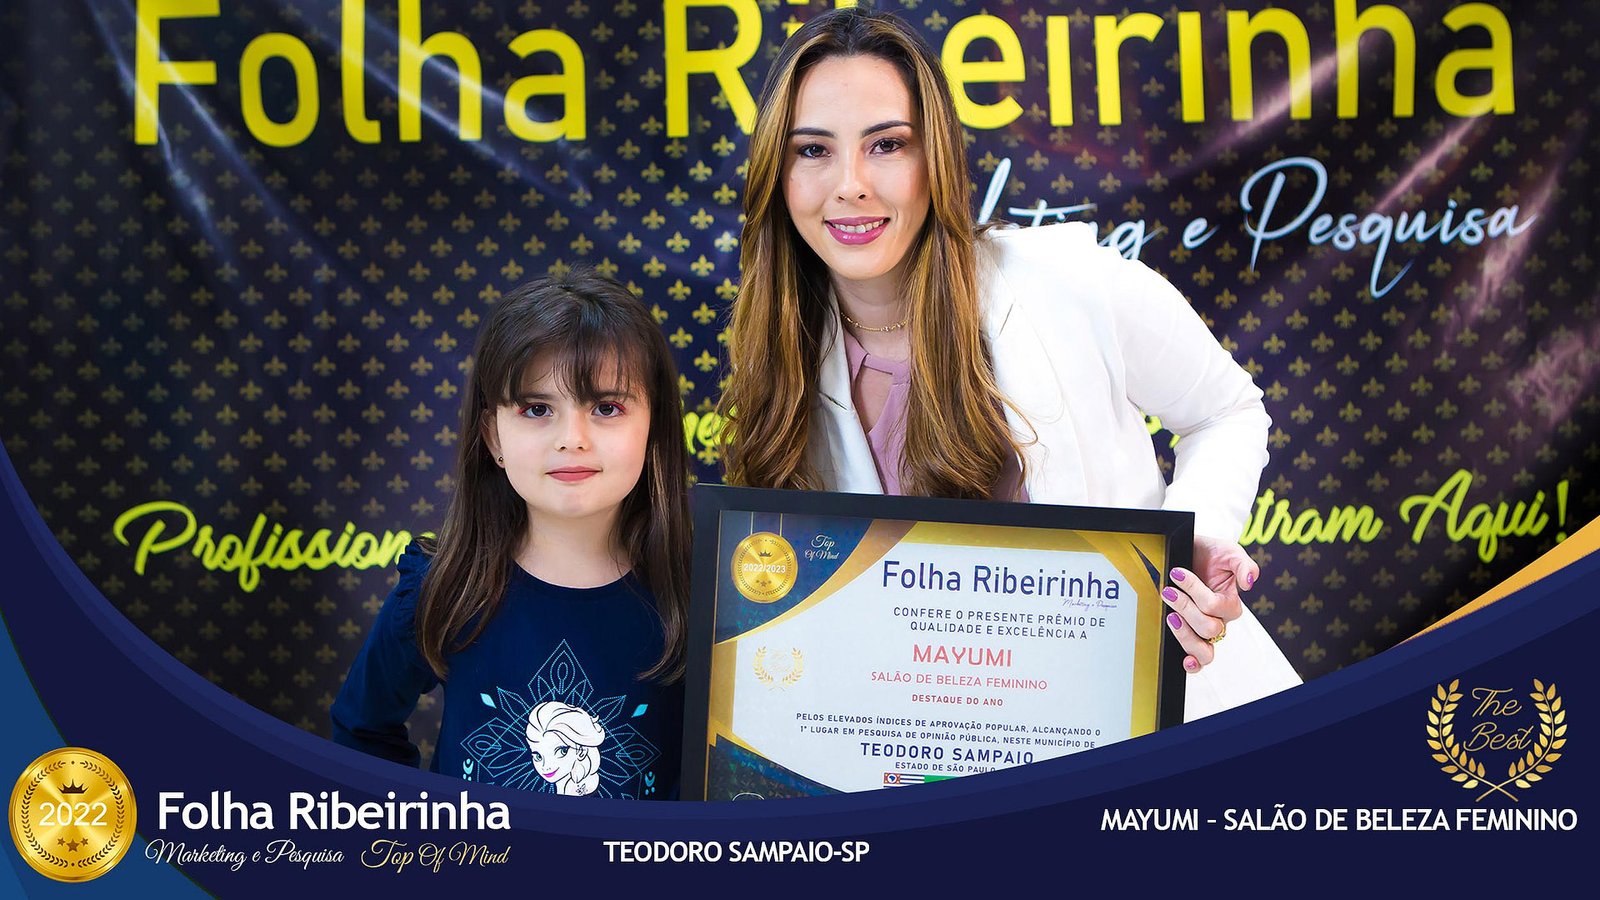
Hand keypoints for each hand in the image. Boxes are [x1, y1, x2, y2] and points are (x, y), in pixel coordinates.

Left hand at [1162, 535, 1258, 672]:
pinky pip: (1198, 660)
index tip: (1177, 573)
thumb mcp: (1229, 551)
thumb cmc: (1210, 554)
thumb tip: (1249, 582)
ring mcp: (1204, 631)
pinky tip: (1186, 660)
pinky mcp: (1191, 636)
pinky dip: (1194, 664)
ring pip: (1204, 650)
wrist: (1188, 552)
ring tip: (1171, 615)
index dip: (1195, 590)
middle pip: (1209, 628)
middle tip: (1169, 591)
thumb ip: (1244, 564)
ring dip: (1184, 633)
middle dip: (1185, 607)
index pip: (1216, 606)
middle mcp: (1220, 620)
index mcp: (1230, 603)